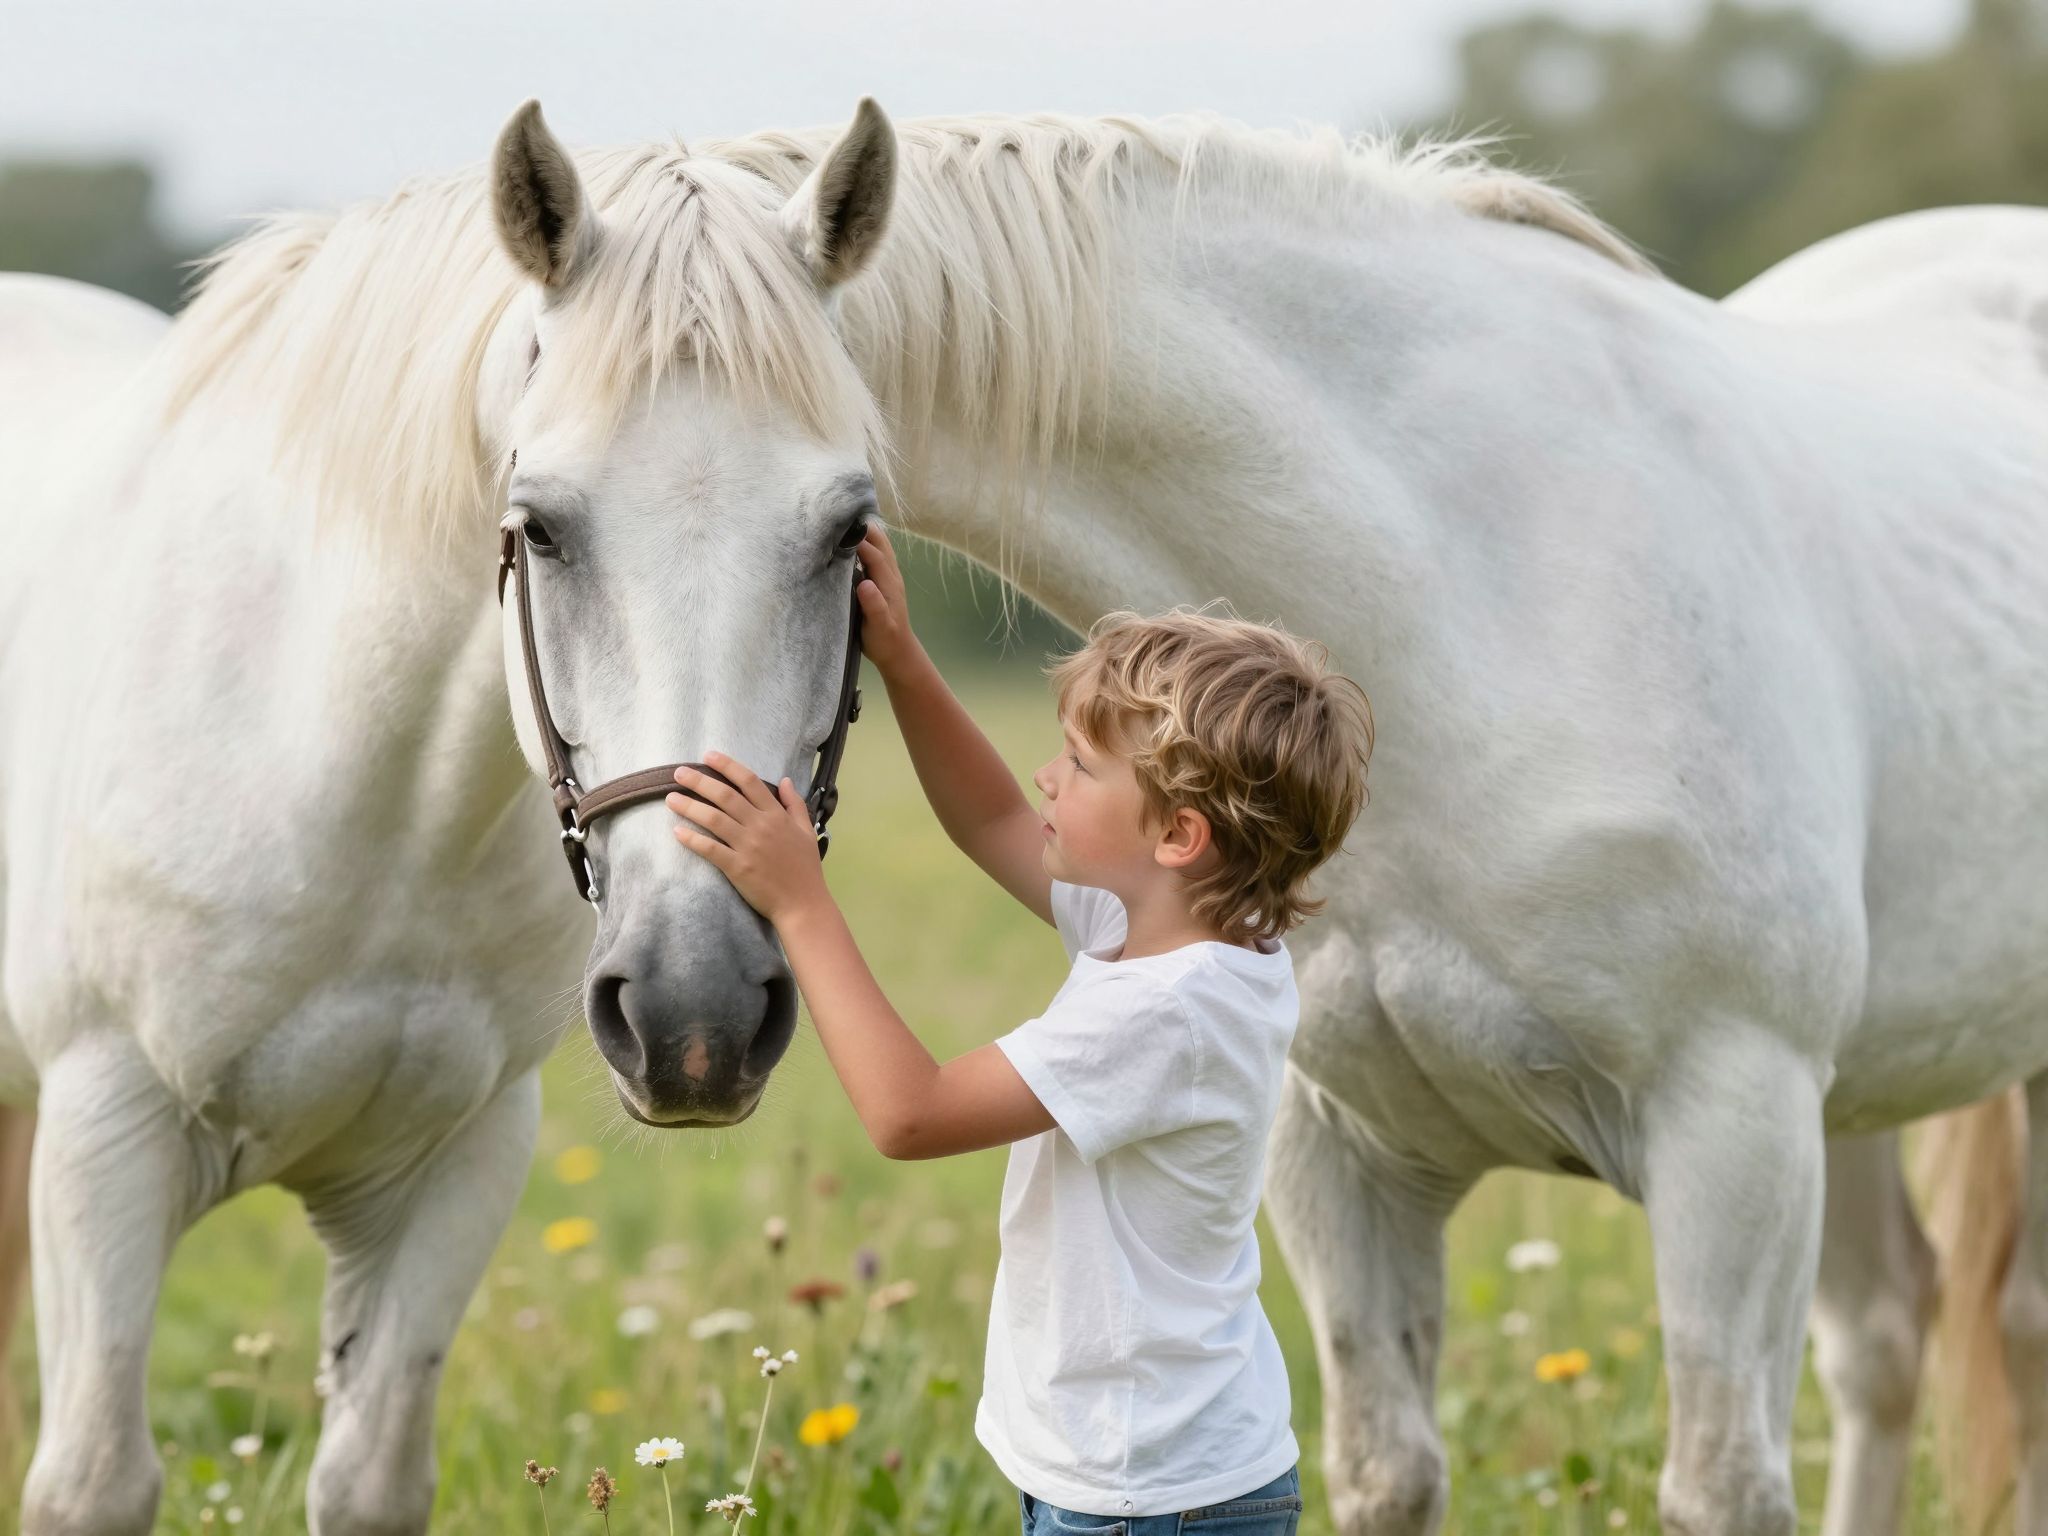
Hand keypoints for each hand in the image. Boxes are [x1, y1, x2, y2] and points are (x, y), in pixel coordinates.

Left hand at [667, 751, 830, 924]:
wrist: (803, 903)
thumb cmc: (805, 868)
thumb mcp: (807, 830)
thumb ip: (795, 803)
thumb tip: (785, 779)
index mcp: (777, 815)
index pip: (749, 781)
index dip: (727, 766)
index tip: (708, 756)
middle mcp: (761, 826)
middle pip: (725, 796)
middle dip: (699, 781)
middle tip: (678, 772)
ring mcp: (748, 847)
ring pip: (714, 819)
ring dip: (689, 806)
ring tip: (670, 798)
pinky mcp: (737, 867)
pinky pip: (711, 849)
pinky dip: (693, 839)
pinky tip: (677, 832)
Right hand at [853, 523, 921, 680]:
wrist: (898, 651)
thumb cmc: (885, 640)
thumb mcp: (879, 626)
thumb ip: (874, 606)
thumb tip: (865, 584)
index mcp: (888, 583)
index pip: (874, 554)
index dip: (858, 541)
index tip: (837, 530)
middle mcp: (891, 574)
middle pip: (880, 542)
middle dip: (863, 528)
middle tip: (838, 517)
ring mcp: (888, 575)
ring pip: (880, 545)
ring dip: (864, 532)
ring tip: (842, 521)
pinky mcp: (883, 579)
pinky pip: (875, 553)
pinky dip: (864, 543)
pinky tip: (850, 540)